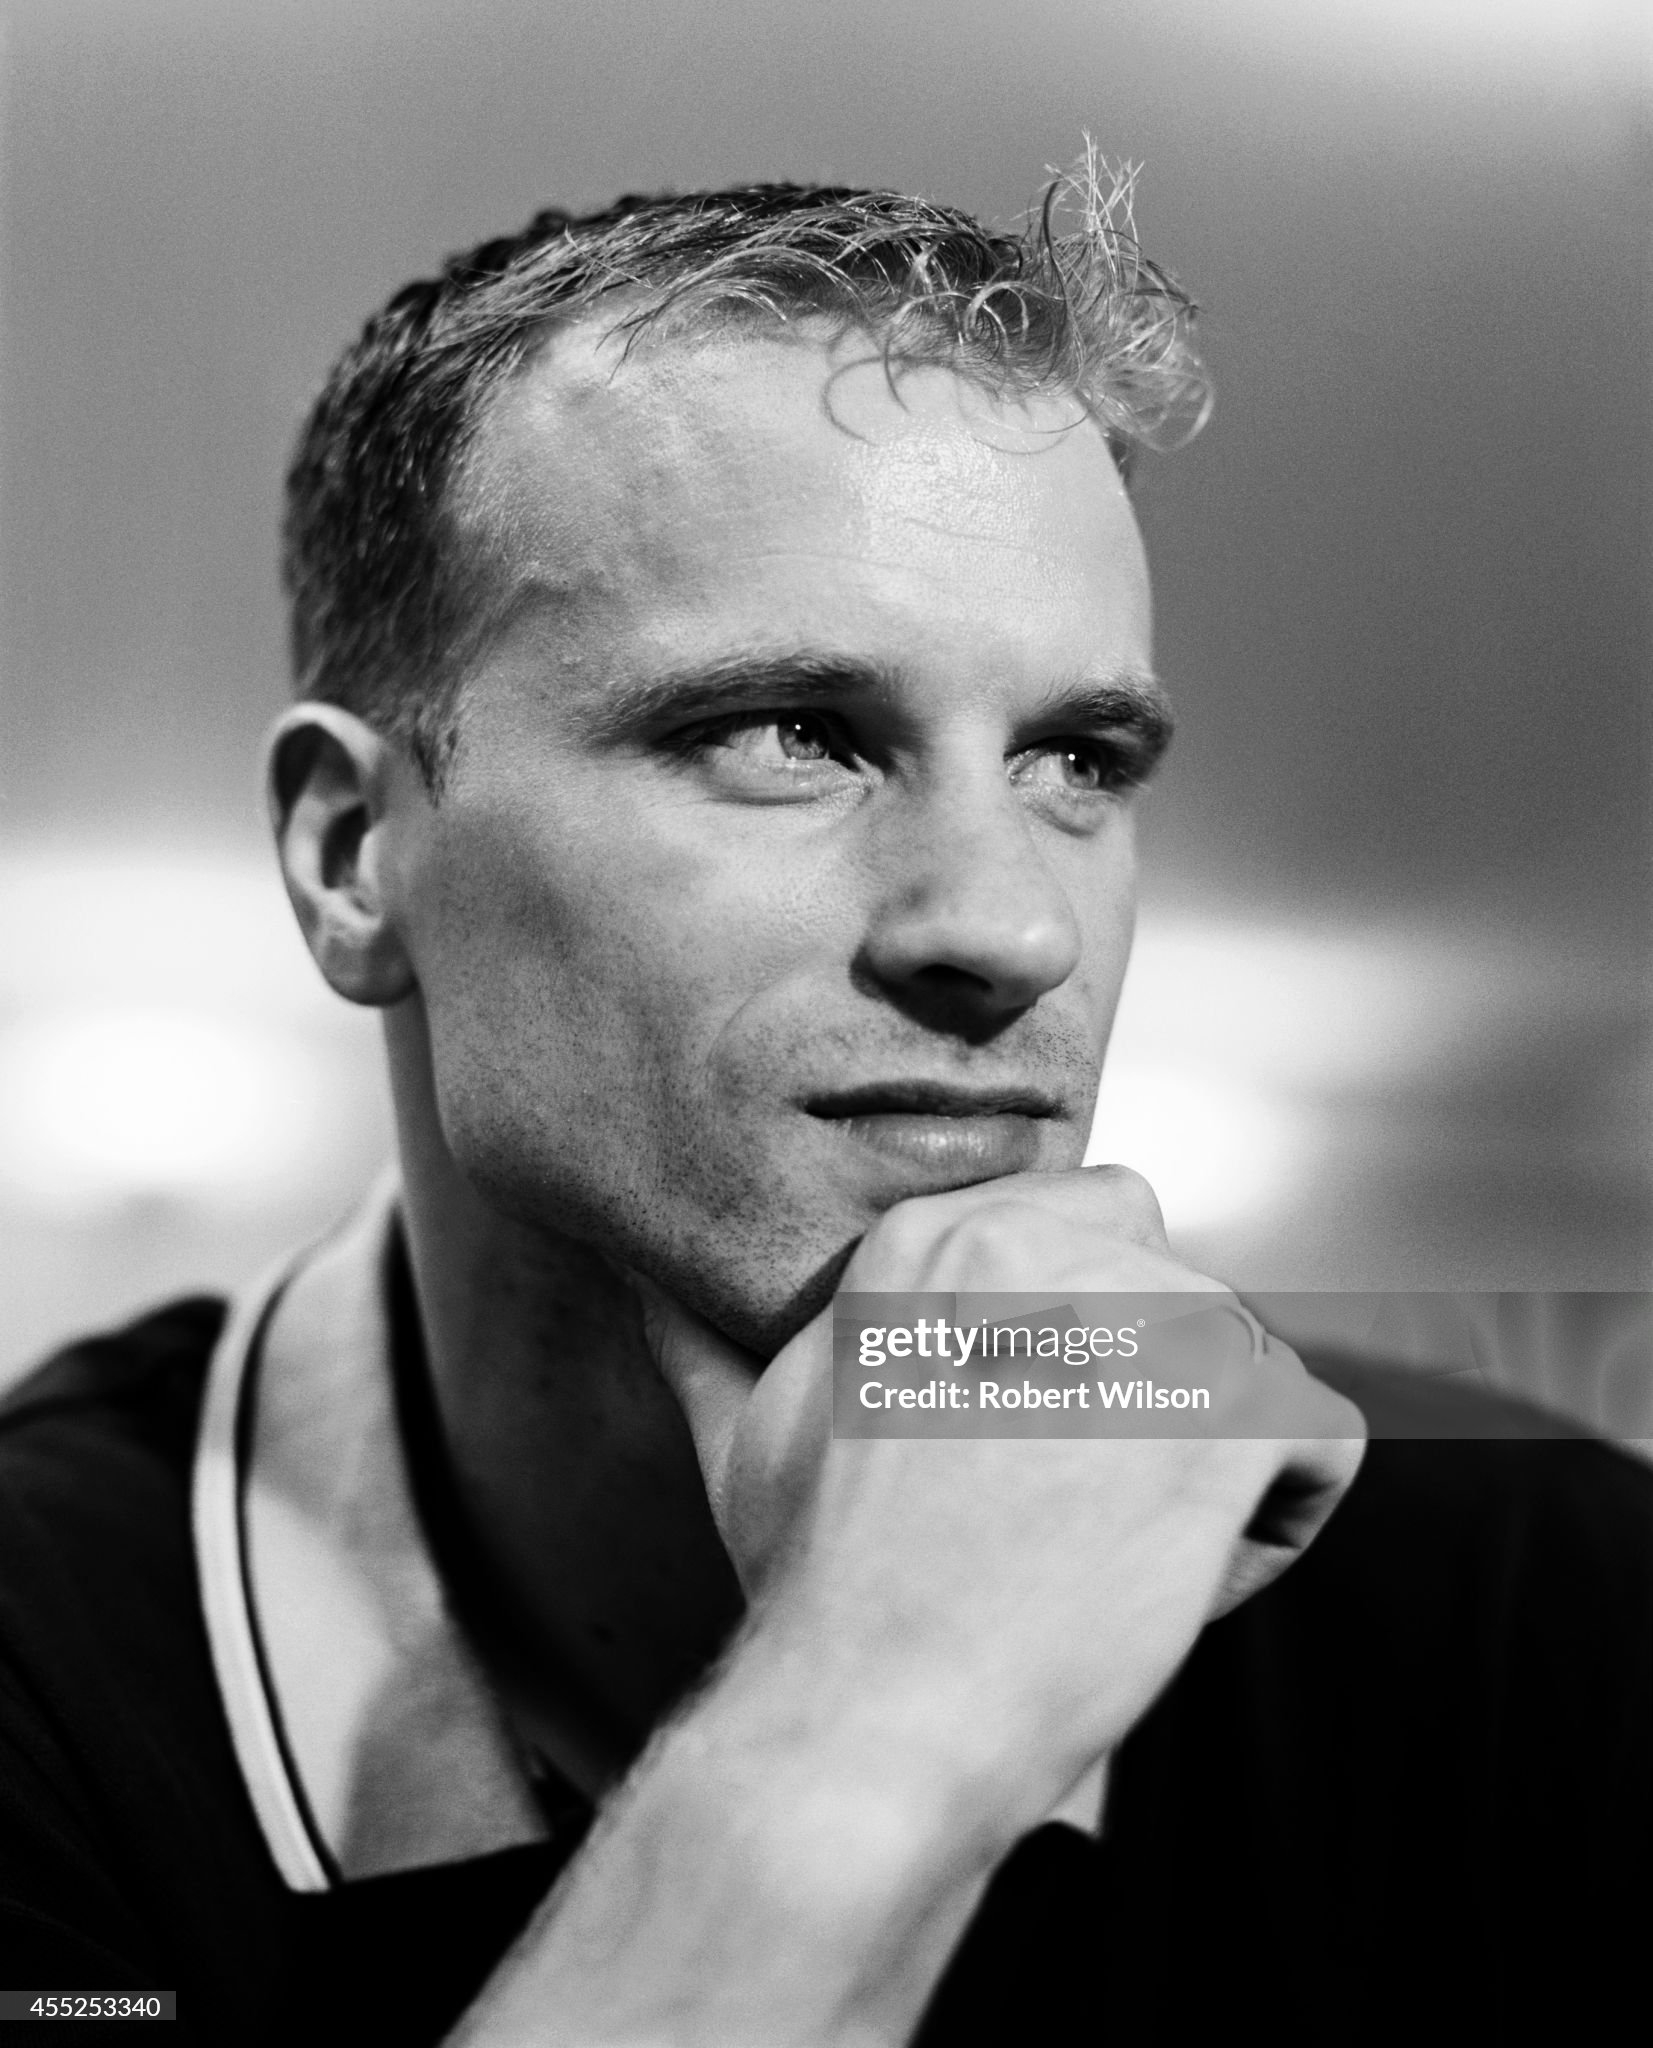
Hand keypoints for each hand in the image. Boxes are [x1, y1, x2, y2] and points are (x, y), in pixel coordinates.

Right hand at [640, 1166, 1365, 1823]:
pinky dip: (1277, 1521)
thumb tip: (645, 1281)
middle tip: (1067, 1499)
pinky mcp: (1232, 1411)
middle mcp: (1047, 1244)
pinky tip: (1181, 1574)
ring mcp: (1147, 1321)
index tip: (1029, 1430)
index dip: (1080, 1337)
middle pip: (1179, 1291)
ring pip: (1249, 1370)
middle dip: (1153, 1388)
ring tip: (1105, 1549)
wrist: (877, 1712)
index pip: (1089, 1219)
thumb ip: (708, 1336)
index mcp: (940, 1234)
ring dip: (1206, 1463)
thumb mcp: (745, 1434)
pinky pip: (1322, 1443)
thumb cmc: (819, 1586)